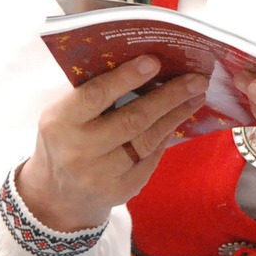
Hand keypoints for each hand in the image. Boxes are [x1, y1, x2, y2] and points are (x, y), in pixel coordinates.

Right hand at [20, 56, 208, 231]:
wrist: (59, 194)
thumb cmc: (67, 139)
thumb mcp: (65, 114)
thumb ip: (94, 92)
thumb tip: (144, 64)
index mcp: (60, 122)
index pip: (96, 95)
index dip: (126, 78)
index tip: (155, 62)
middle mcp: (78, 150)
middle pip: (133, 119)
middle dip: (169, 97)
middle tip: (196, 80)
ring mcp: (100, 174)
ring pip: (147, 139)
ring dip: (176, 115)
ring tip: (196, 96)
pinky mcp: (120, 190)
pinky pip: (151, 158)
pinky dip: (165, 136)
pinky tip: (178, 119)